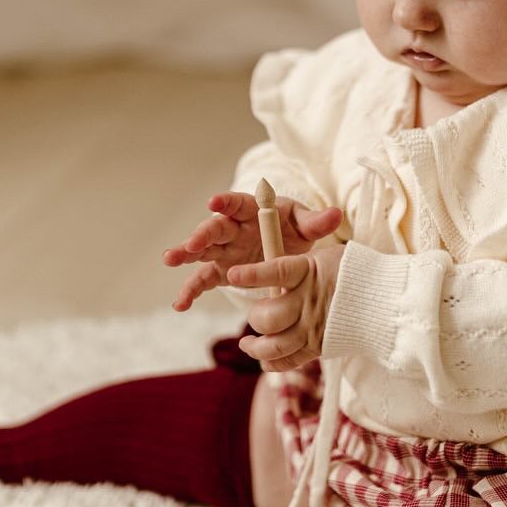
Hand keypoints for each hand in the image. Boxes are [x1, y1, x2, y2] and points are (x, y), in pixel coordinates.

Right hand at [164, 191, 343, 312]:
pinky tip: (181, 304)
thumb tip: (336, 214)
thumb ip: (317, 221)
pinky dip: (191, 291)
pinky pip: (203, 280)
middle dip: (201, 235)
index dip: (225, 202)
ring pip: (202, 252)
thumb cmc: (294, 228)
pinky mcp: (222, 270)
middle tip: (191, 245)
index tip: (214, 202)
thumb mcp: (305, 224)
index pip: (236, 203)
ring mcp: (225, 250)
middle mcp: (234, 229)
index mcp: (252, 212)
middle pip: (214, 228)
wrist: (288, 247)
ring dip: (185, 255)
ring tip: (169, 260)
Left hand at [223, 242, 343, 372]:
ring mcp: (313, 327)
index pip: (276, 272)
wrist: (384, 300)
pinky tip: (263, 358)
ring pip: (274, 345)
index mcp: (309, 271)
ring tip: (246, 344)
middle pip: (269, 317)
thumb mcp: (326, 256)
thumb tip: (269, 268)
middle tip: (255, 315)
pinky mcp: (318, 346)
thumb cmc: (351, 273)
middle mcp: (308, 301)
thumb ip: (297, 264)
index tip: (232, 274)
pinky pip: (289, 360)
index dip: (252, 275)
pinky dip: (272, 362)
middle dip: (255, 318)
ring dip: (255, 347)